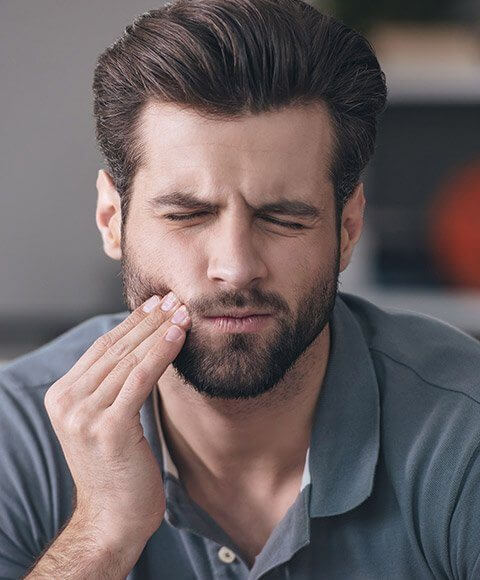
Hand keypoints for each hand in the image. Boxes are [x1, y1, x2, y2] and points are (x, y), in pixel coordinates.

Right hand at [44, 293, 190, 543]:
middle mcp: (67, 402)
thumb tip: (141, 347)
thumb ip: (111, 386)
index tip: (156, 304)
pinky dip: (160, 353)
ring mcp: (84, 415)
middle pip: (115, 349)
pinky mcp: (109, 428)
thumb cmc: (118, 469)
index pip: (102, 348)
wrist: (113, 519)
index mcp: (62, 396)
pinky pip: (140, 379)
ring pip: (128, 360)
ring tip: (182, 312)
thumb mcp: (106, 420)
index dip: (132, 323)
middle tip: (174, 299)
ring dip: (159, 331)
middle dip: (148, 321)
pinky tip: (178, 335)